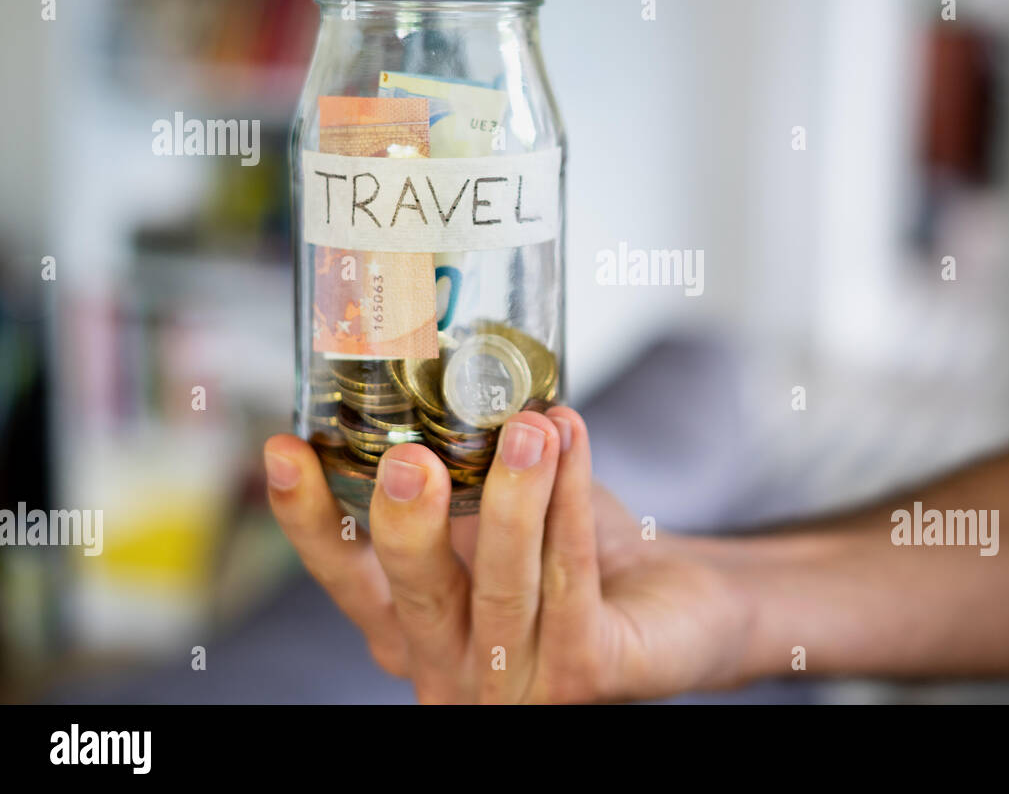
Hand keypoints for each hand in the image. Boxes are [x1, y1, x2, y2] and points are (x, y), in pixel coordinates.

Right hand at [263, 407, 756, 701]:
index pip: (347, 579)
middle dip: (407, 524)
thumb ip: (465, 467)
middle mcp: (452, 664)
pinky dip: (570, 506)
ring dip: (513, 502)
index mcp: (416, 624)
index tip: (284, 448)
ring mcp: (519, 681)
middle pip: (413, 599)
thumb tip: (434, 369)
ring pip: (502, 591)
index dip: (309, 521)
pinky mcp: (586, 674)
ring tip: (528, 427)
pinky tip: (572, 441)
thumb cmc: (579, 553)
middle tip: (409, 456)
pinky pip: (572, 582)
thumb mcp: (502, 509)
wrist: (680, 604)